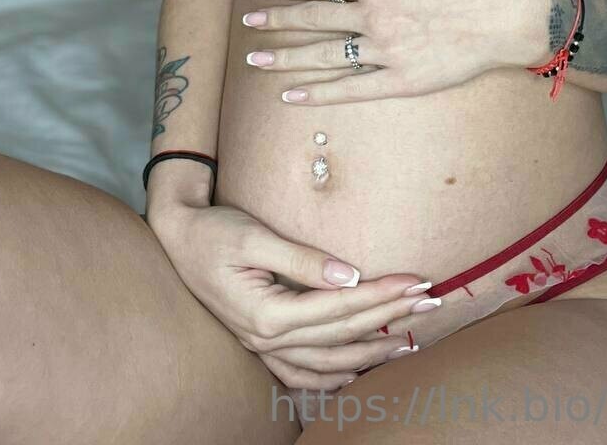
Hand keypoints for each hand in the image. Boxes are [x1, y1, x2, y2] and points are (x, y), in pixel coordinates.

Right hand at [148, 201, 435, 391]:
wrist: (176, 237)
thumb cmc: (213, 231)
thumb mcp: (254, 236)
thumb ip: (302, 259)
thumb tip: (351, 274)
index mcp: (267, 313)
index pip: (340, 307)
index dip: (383, 294)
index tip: (418, 281)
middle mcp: (266, 337)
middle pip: (342, 334)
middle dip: (389, 318)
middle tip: (430, 302)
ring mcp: (261, 344)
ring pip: (326, 361)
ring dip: (370, 351)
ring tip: (408, 341)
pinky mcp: (260, 339)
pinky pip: (300, 371)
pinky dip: (331, 375)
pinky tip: (356, 370)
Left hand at [243, 0, 548, 104]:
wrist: (515, 15)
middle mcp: (374, 18)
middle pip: (314, 19)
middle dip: (277, 21)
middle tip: (247, 25)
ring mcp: (386, 52)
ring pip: (325, 56)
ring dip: (287, 57)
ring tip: (255, 59)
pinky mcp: (403, 81)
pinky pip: (352, 89)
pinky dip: (320, 92)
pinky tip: (294, 94)